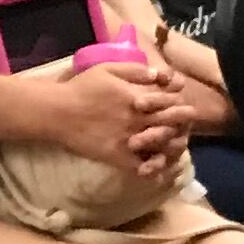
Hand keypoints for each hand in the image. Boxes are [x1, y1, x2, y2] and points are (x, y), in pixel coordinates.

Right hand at [40, 64, 184, 177]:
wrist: (56, 112)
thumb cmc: (81, 88)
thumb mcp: (107, 69)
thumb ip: (135, 70)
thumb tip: (158, 74)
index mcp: (137, 97)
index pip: (170, 101)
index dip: (179, 104)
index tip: (184, 106)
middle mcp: (137, 119)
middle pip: (170, 123)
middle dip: (182, 124)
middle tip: (187, 127)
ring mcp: (128, 138)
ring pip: (160, 145)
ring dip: (172, 146)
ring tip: (178, 148)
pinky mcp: (116, 156)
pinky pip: (139, 166)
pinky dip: (151, 170)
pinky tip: (158, 174)